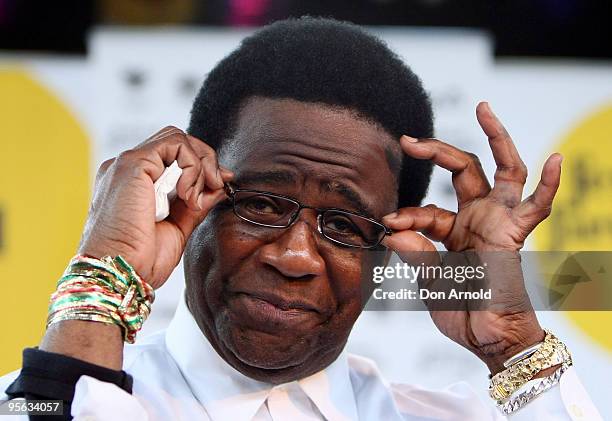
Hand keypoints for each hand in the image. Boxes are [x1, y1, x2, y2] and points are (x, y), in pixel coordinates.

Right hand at [78, 126, 232, 288]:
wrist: (120, 273)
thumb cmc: (140, 259)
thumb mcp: (179, 227)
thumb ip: (197, 203)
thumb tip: (219, 185)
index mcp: (135, 183)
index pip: (174, 156)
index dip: (202, 166)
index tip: (220, 185)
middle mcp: (129, 169)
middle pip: (177, 142)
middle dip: (205, 161)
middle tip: (217, 185)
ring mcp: (128, 164)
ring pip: (177, 138)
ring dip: (200, 165)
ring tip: (196, 197)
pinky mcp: (132, 164)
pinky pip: (174, 145)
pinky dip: (191, 166)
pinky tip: (187, 194)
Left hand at [381, 102, 561, 372]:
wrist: (488, 340)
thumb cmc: (462, 311)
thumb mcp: (429, 279)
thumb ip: (415, 252)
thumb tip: (393, 229)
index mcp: (453, 230)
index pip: (426, 208)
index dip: (407, 213)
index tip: (389, 223)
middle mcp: (477, 219)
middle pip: (461, 170)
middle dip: (435, 151)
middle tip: (407, 139)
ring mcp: (498, 222)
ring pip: (502, 170)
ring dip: (496, 139)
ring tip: (484, 109)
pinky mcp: (516, 235)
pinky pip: (537, 207)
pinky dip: (548, 185)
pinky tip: (555, 160)